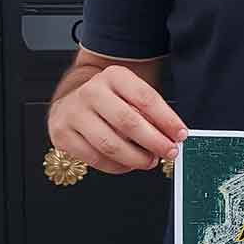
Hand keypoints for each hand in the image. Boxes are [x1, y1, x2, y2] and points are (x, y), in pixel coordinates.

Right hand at [48, 65, 187, 173]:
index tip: (180, 135)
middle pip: (129, 122)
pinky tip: (128, 164)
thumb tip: (173, 137)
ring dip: (136, 158)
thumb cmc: (110, 100)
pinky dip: (117, 166)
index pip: (146, 98)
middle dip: (154, 142)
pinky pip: (95, 158)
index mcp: (114, 76)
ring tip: (149, 161)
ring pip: (110, 144)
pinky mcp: (62, 134)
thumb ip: (151, 112)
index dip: (167, 120)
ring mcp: (74, 113)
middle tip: (169, 152)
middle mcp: (92, 91)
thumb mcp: (130, 94)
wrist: (73, 100)